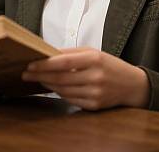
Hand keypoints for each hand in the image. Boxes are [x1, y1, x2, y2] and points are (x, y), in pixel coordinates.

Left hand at [22, 47, 149, 110]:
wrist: (131, 84)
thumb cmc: (109, 64)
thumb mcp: (93, 52)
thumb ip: (71, 53)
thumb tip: (48, 53)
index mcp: (94, 59)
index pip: (63, 62)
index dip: (44, 64)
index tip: (30, 64)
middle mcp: (95, 77)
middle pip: (61, 78)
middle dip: (40, 76)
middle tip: (26, 74)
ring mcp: (95, 93)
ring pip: (63, 90)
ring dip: (48, 85)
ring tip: (38, 79)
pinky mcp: (95, 106)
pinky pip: (71, 100)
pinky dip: (60, 93)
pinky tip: (54, 87)